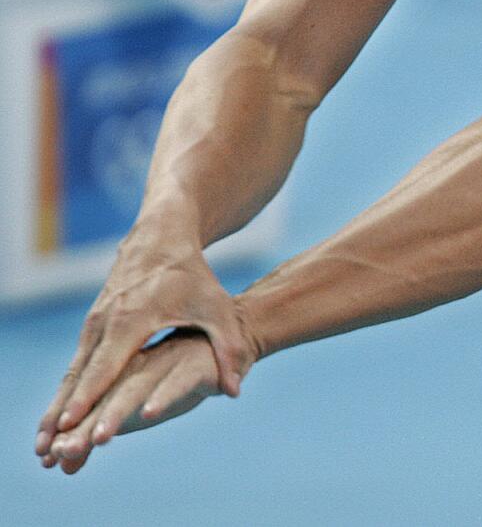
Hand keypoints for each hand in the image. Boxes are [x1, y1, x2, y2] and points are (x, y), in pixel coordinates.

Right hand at [35, 239, 256, 468]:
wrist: (160, 237)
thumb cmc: (193, 275)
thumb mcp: (216, 308)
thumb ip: (227, 347)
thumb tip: (236, 389)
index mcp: (131, 319)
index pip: (104, 366)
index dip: (87, 397)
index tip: (68, 425)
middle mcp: (104, 322)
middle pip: (78, 376)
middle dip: (60, 414)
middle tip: (42, 449)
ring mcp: (94, 323)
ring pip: (72, 373)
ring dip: (56, 407)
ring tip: (41, 445)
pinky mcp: (92, 325)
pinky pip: (77, 365)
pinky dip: (66, 392)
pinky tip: (57, 419)